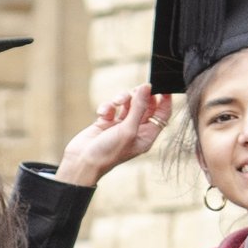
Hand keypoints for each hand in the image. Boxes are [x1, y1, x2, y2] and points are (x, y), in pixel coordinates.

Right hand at [53, 86, 173, 187]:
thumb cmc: (108, 152)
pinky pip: (111, 106)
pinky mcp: (107, 122)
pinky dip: (107, 106)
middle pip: (146, 105)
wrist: (82, 161)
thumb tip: (147, 87)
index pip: (162, 115)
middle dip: (140, 96)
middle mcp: (136, 130)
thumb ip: (139, 107)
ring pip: (128, 102)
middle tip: (135, 91)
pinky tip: (102, 114)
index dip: (165, 100)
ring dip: (122, 98)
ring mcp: (121, 125)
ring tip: (116, 102)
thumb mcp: (128, 129)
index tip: (163, 86)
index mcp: (146, 136)